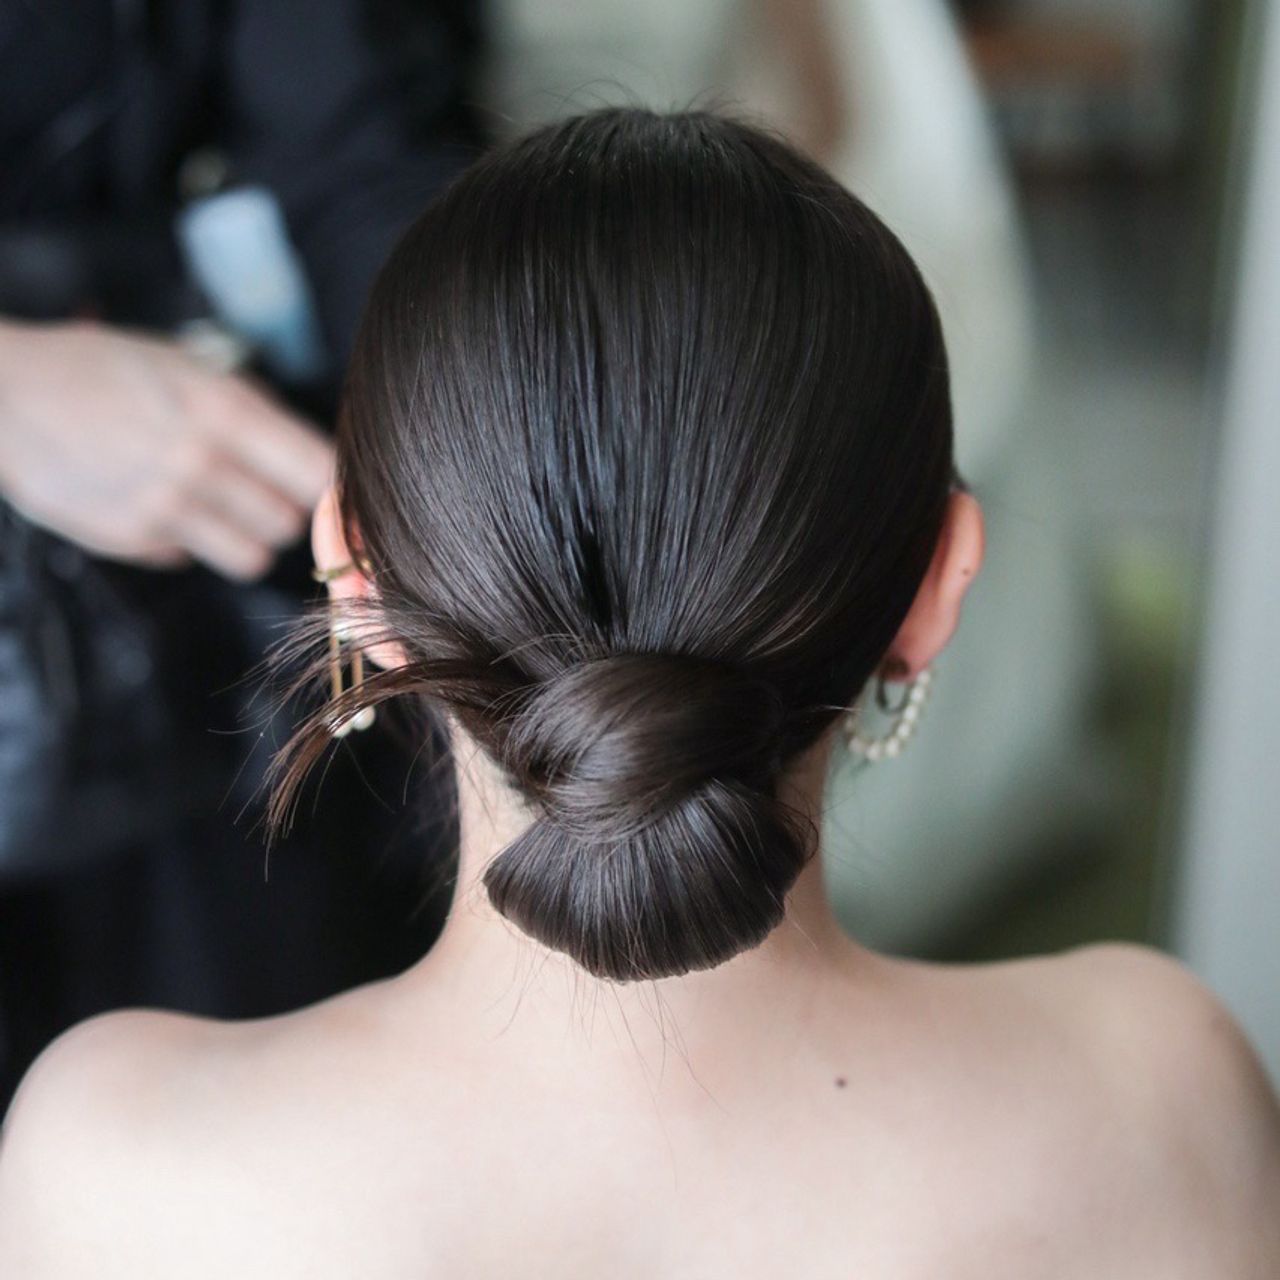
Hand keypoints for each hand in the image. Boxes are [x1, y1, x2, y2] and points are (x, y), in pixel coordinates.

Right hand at [0, 319, 333, 578]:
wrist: (6, 395)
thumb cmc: (104, 369)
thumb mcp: (187, 366)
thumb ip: (253, 413)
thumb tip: (318, 460)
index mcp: (222, 411)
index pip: (319, 475)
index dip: (333, 489)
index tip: (329, 488)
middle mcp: (199, 464)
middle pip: (289, 523)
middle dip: (282, 508)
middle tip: (258, 486)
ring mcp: (164, 508)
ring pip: (253, 556)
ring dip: (245, 536)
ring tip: (219, 504)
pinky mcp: (133, 539)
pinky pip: (193, 559)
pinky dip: (189, 541)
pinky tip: (162, 504)